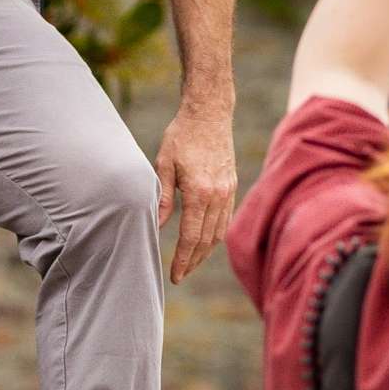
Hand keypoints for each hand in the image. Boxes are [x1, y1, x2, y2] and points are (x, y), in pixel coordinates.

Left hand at [155, 98, 237, 284]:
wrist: (209, 113)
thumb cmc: (181, 135)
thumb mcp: (164, 165)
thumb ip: (162, 198)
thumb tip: (156, 226)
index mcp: (199, 192)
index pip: (191, 236)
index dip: (182, 259)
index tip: (175, 276)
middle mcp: (218, 195)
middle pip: (206, 240)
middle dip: (193, 261)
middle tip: (180, 276)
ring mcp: (228, 191)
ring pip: (219, 232)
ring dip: (205, 251)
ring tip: (191, 263)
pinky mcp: (232, 186)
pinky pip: (225, 218)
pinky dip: (215, 234)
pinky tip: (205, 241)